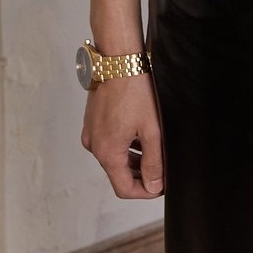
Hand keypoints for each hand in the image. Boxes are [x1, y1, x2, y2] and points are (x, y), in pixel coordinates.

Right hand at [81, 73, 164, 198]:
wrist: (119, 60)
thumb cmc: (135, 90)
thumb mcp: (152, 129)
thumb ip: (153, 161)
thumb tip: (153, 185)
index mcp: (107, 152)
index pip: (123, 188)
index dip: (144, 192)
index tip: (160, 186)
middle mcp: (94, 146)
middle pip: (118, 174)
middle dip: (140, 175)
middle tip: (161, 169)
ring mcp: (91, 133)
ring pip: (114, 158)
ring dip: (133, 160)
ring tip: (154, 151)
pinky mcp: (92, 122)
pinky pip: (108, 142)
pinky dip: (124, 145)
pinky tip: (140, 135)